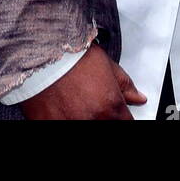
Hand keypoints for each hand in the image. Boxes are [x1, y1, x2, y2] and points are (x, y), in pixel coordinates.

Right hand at [21, 42, 145, 119]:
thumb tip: (138, 98)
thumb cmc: (73, 56)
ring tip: (75, 103)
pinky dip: (64, 119)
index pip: (126, 123)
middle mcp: (91, 121)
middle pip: (106, 125)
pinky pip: (61, 126)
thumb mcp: (108, 66)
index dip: (122, 116)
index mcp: (109, 108)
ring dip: (83, 117)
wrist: (41, 53)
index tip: (118, 112)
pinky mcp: (49, 127)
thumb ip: (125, 86)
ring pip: (83, 126)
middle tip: (93, 102)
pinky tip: (62, 107)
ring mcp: (69, 126)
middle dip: (103, 116)